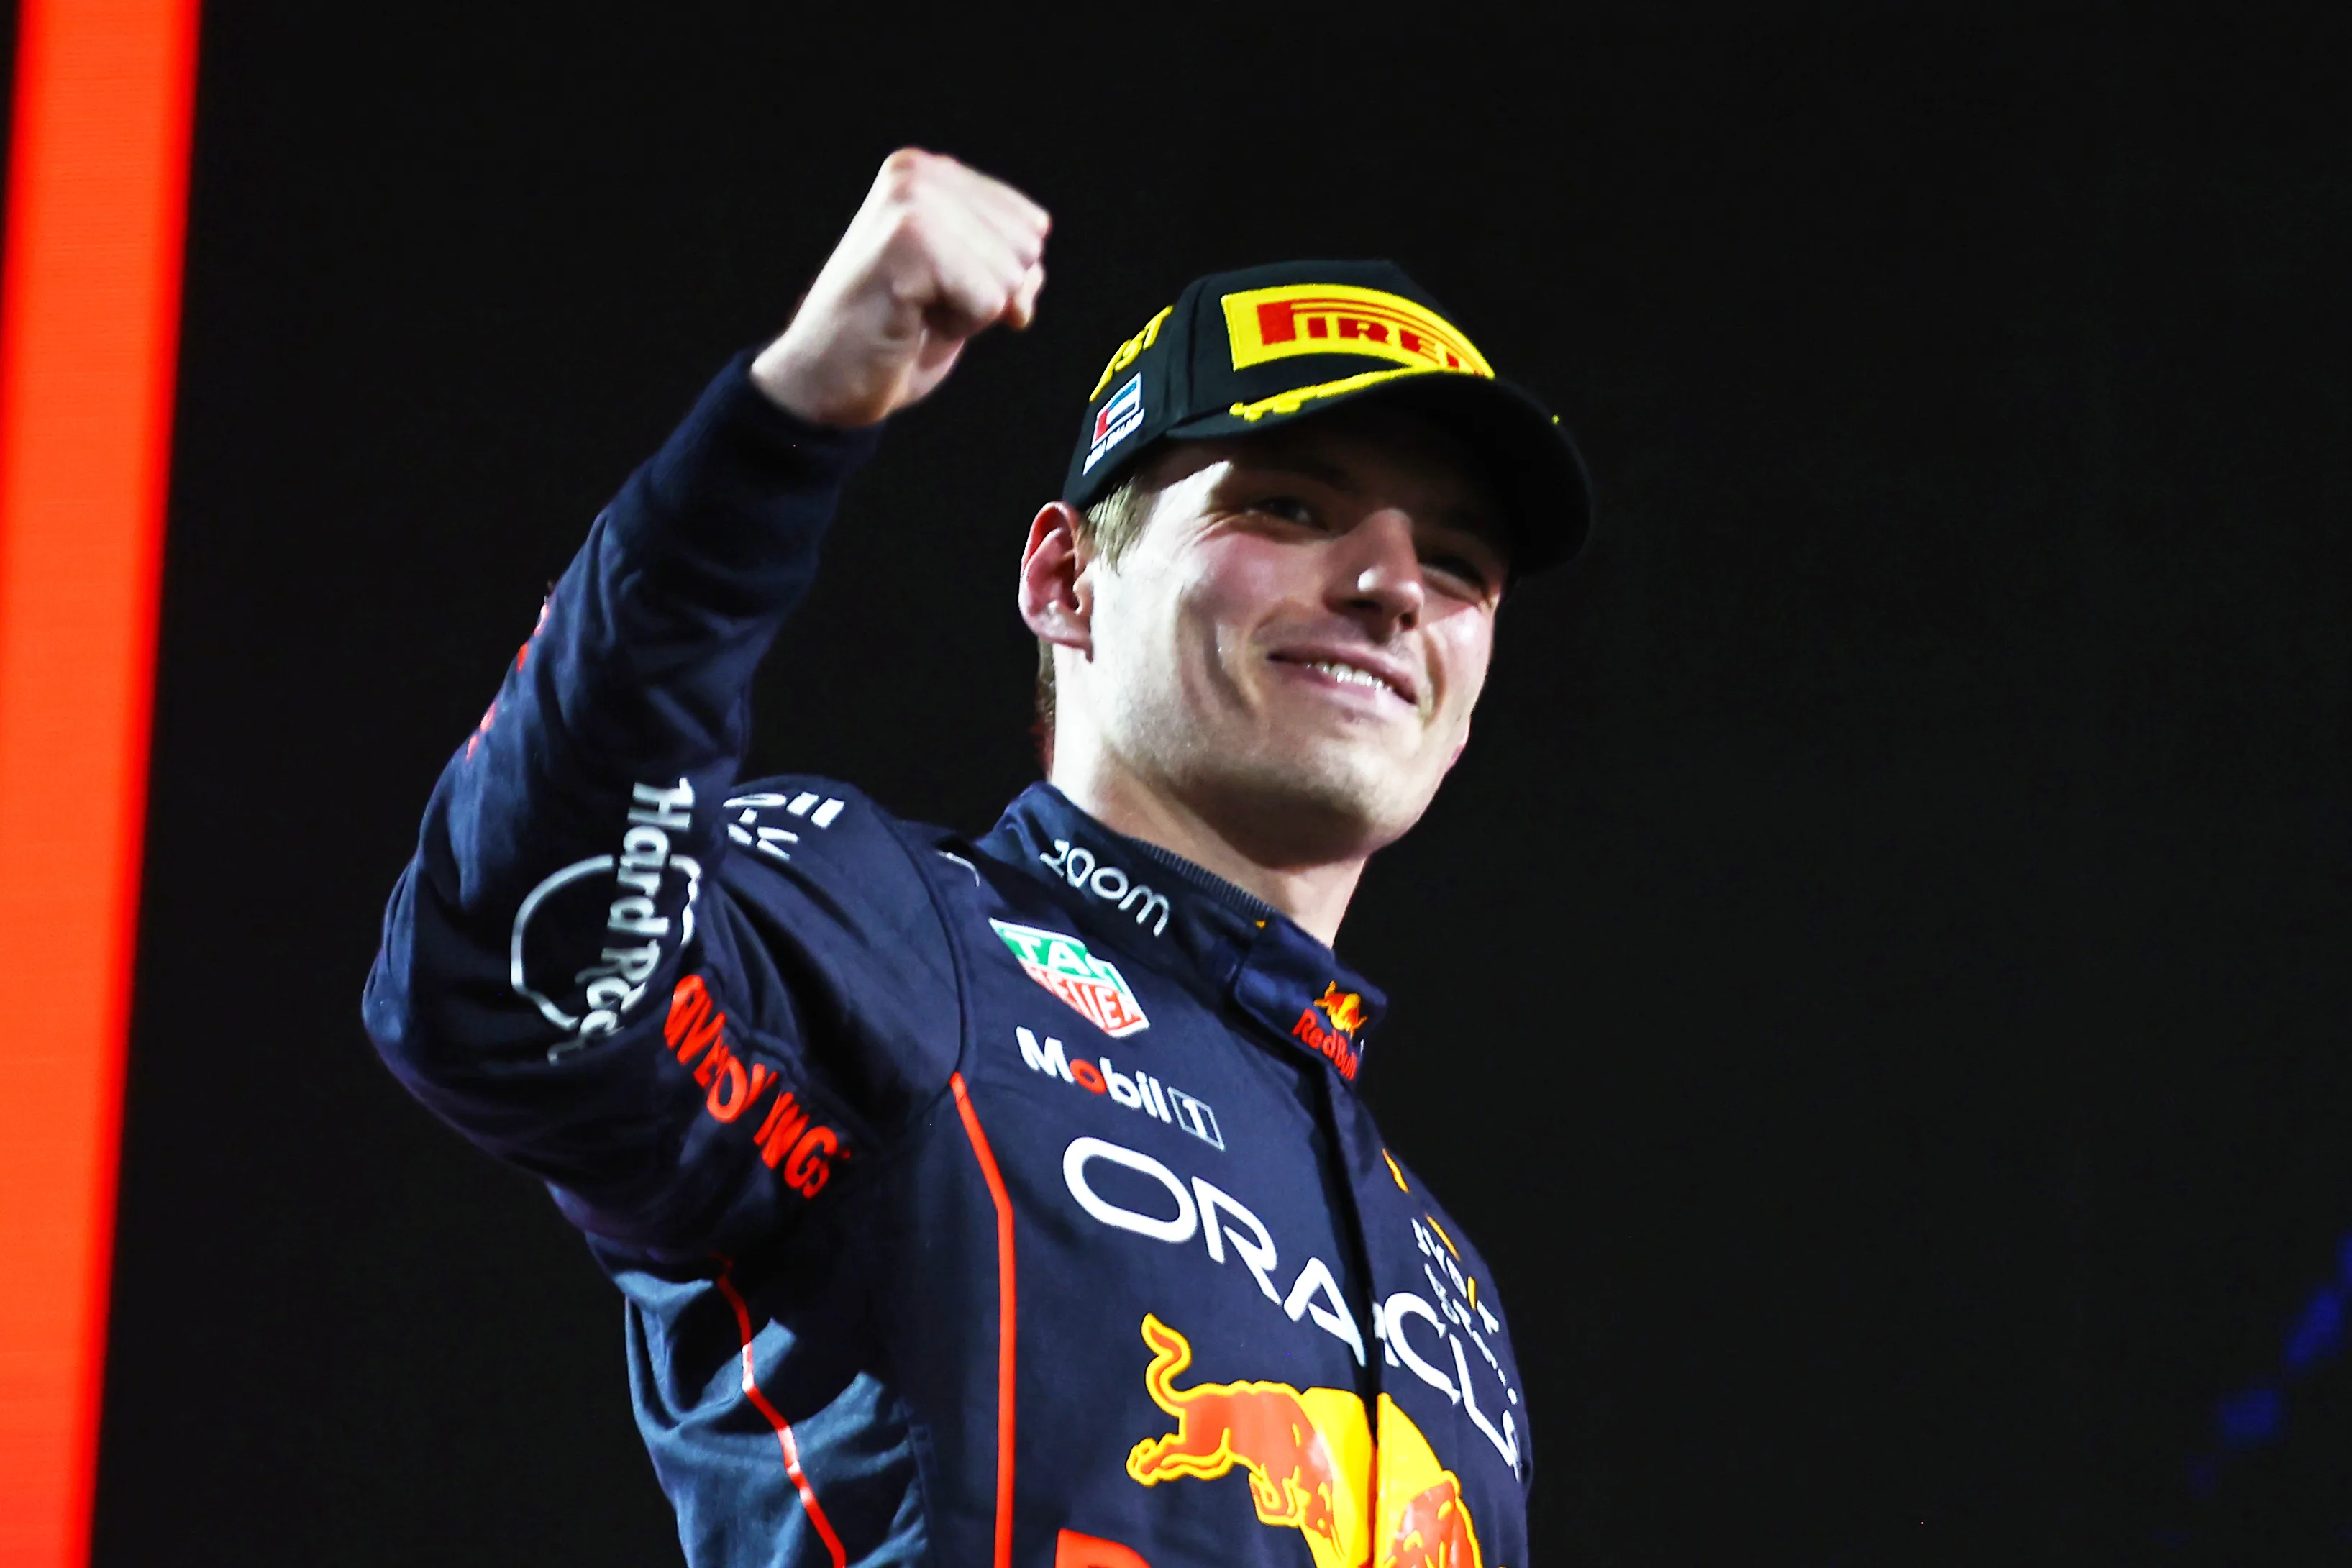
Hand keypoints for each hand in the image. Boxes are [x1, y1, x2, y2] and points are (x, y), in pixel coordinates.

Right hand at [750, 149, 1049, 427]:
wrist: (825, 380)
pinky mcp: (907, 244)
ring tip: (915, 310)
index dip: (1001, 277)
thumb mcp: (962, 286)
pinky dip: (960, 327)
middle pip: (1025, 248)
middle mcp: (917, 175)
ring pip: (1009, 275)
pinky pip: (988, 301)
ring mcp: (909, 204)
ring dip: (970, 311)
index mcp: (929, 173)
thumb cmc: (891, 333)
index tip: (944, 289)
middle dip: (989, 293)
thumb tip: (1032, 274)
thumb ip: (1005, 263)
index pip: (1030, 225)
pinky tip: (911, 320)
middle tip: (925, 304)